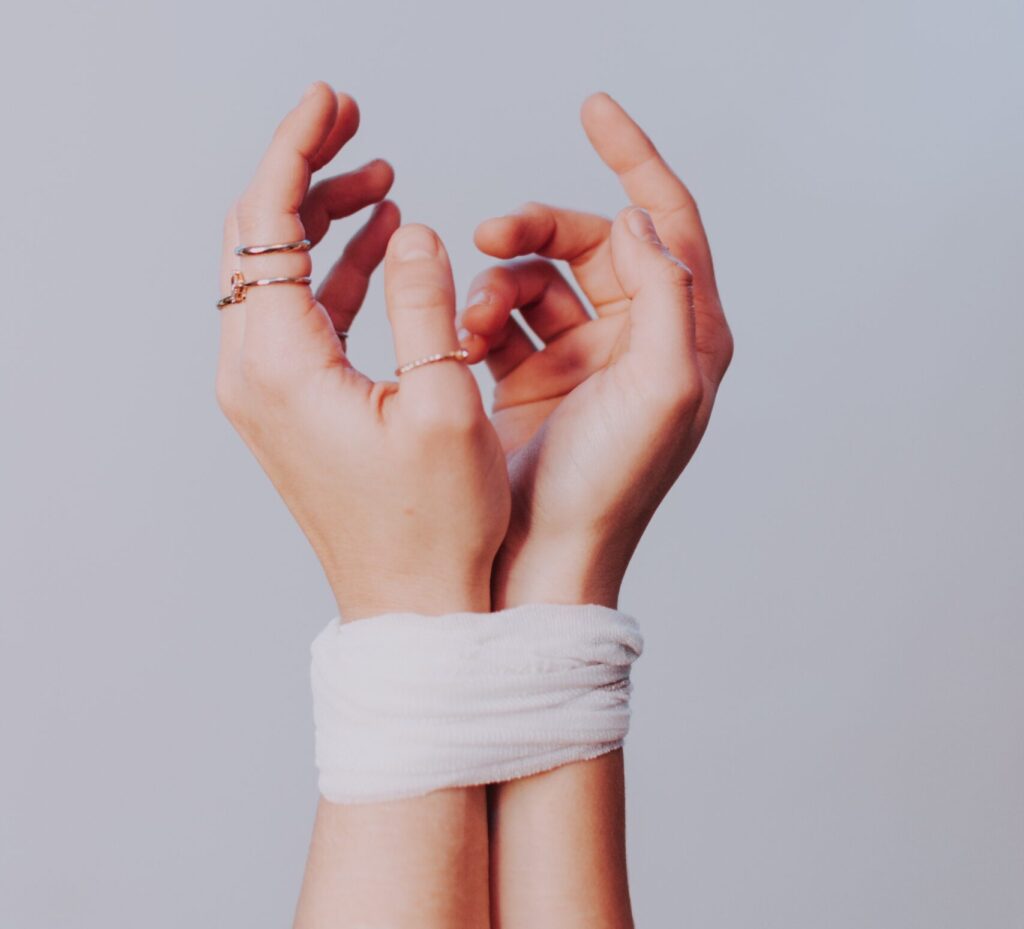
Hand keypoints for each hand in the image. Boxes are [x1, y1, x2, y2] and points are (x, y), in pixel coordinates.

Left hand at [216, 83, 509, 619]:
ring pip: (275, 273)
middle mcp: (255, 372)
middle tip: (360, 128)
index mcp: (281, 364)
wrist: (412, 604)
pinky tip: (381, 246)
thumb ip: (428, 305)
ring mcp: (265, 391)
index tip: (333, 99)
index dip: (297, 148)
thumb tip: (414, 229)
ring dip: (323, 221)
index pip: (266, 221)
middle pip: (257, 237)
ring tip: (383, 182)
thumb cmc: (436, 525)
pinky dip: (333, 271)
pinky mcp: (288, 406)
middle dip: (305, 172)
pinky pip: (298, 314)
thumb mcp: (446, 406)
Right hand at [459, 93, 732, 607]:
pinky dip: (480, 317)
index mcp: (685, 336)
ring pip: (538, 279)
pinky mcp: (534, 379)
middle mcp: (638, 342)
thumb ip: (666, 293)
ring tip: (472, 321)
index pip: (668, 222)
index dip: (636, 159)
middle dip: (538, 230)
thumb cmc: (608, 488)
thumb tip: (641, 219)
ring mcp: (583, 360)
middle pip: (591, 243)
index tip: (593, 109)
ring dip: (500, 283)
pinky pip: (503, 318)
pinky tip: (463, 343)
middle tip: (490, 238)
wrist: (543, 560)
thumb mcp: (662, 387)